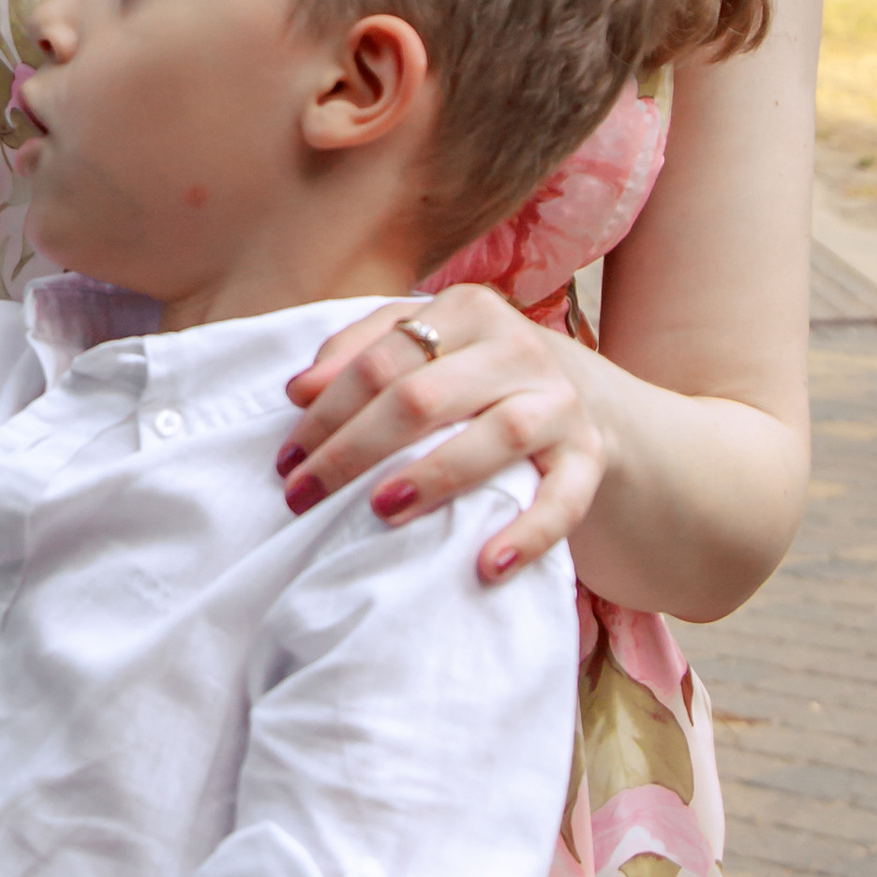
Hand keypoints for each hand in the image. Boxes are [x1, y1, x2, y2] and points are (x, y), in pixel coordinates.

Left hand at [279, 285, 604, 582]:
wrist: (584, 402)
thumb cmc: (475, 377)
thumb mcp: (423, 347)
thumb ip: (361, 353)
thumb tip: (299, 389)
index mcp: (467, 311)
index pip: (383, 359)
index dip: (327, 409)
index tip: (287, 458)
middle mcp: (517, 348)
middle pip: (424, 396)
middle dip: (354, 449)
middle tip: (304, 494)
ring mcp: (559, 402)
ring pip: (497, 436)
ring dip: (434, 477)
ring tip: (380, 511)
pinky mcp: (590, 457)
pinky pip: (564, 499)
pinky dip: (529, 533)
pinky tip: (487, 565)